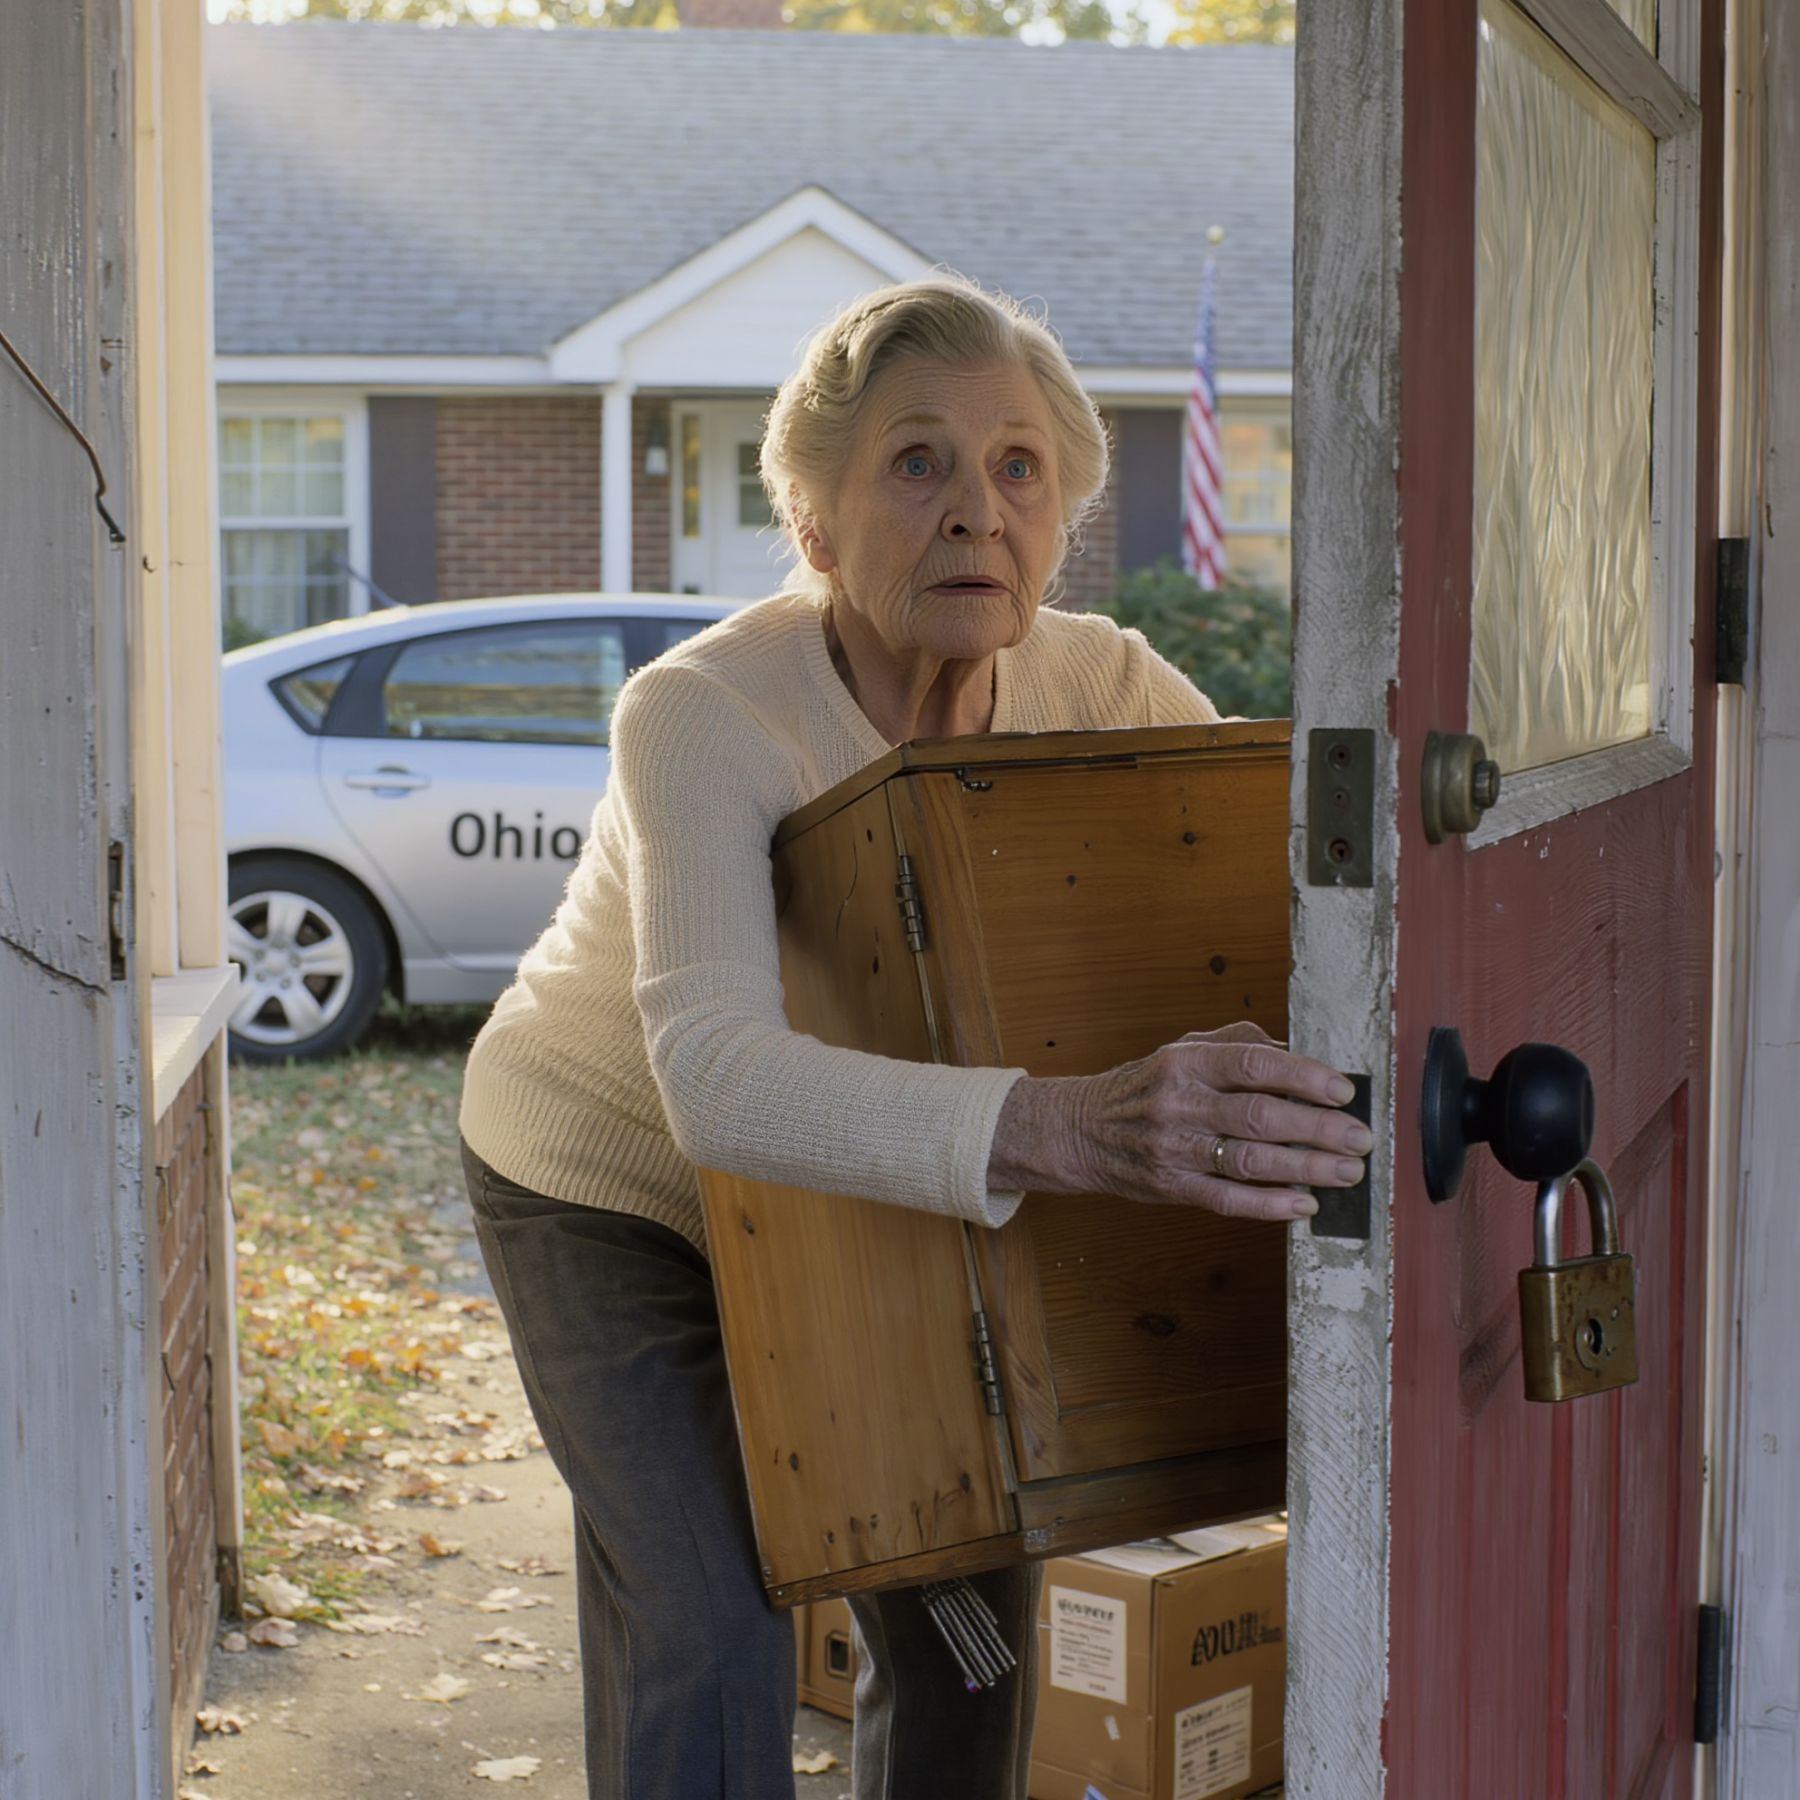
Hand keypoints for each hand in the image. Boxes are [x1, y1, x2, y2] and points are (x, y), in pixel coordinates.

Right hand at [988, 1022, 1370, 1223]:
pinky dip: (1269, 1205)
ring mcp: (1173, 1149)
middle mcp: (1179, 1103)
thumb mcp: (1184, 1050)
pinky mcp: (1171, 1188)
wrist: (1083, 1131)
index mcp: (1186, 1062)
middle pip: (1259, 1116)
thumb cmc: (1148, 1087)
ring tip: (1346, 1172)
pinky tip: (1304, 1205)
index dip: (1303, 1076)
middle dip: (1318, 1128)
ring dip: (1305, 1168)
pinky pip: (1226, 1200)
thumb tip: (1302, 1054)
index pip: (1252, 1064)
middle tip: (1360, 1138)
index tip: (1343, 1090)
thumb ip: (1240, 1046)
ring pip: (1249, 1161)